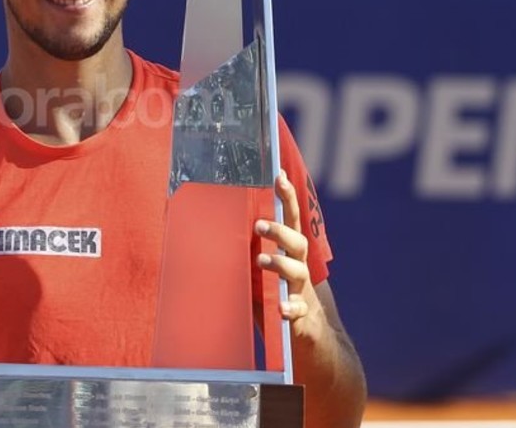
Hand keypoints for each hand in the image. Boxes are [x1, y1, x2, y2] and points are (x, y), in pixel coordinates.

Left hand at [254, 170, 324, 336]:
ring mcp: (302, 291)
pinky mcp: (303, 316)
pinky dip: (290, 309)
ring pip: (298, 272)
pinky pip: (299, 311)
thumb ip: (243, 257)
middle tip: (259, 224)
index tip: (279, 175)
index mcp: (288, 254)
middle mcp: (298, 268)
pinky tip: (282, 309)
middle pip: (297, 241)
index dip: (287, 197)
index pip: (290, 220)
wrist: (307, 339)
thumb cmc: (273, 300)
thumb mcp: (255, 275)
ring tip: (262, 260)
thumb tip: (208, 234)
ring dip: (280, 263)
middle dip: (279, 230)